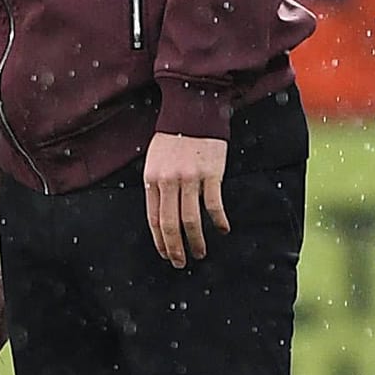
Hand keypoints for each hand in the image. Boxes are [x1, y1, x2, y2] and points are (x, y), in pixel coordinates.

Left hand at [144, 133, 229, 267]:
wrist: (192, 111)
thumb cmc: (173, 138)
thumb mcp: (154, 160)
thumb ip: (156, 185)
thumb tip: (159, 215)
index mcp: (152, 179)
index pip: (153, 218)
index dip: (160, 240)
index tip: (166, 254)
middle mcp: (168, 181)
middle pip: (170, 224)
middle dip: (175, 247)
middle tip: (181, 263)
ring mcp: (189, 179)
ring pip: (191, 219)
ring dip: (196, 241)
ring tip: (200, 253)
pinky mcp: (211, 174)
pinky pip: (214, 205)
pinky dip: (219, 221)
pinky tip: (223, 230)